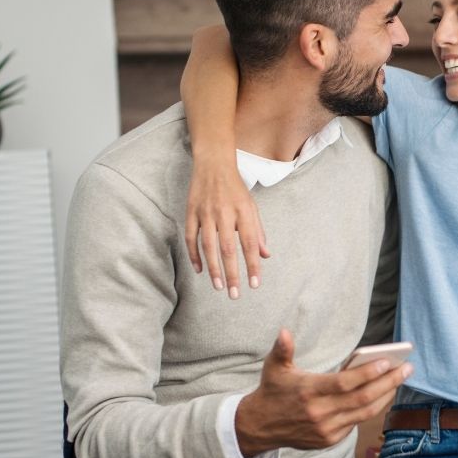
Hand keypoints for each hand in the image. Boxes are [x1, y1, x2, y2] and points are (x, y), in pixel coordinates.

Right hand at [185, 163, 269, 297]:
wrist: (213, 163)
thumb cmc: (236, 189)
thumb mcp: (252, 207)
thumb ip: (258, 232)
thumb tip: (265, 256)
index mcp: (244, 212)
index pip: (250, 244)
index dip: (253, 265)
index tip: (254, 284)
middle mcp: (225, 213)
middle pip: (228, 249)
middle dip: (232, 273)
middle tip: (234, 294)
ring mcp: (206, 213)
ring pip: (209, 246)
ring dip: (213, 269)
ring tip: (219, 287)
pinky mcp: (191, 211)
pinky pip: (191, 237)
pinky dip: (194, 255)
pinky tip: (200, 269)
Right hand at [235, 329, 412, 454]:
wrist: (259, 427)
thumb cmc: (272, 392)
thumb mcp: (274, 368)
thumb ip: (282, 349)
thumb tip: (285, 332)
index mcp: (307, 391)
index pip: (344, 383)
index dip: (367, 373)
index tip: (387, 362)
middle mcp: (319, 413)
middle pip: (362, 399)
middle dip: (388, 383)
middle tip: (407, 368)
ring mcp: (326, 429)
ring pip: (364, 413)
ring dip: (386, 396)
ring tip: (400, 380)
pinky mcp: (329, 440)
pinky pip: (357, 423)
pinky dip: (372, 409)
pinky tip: (384, 395)